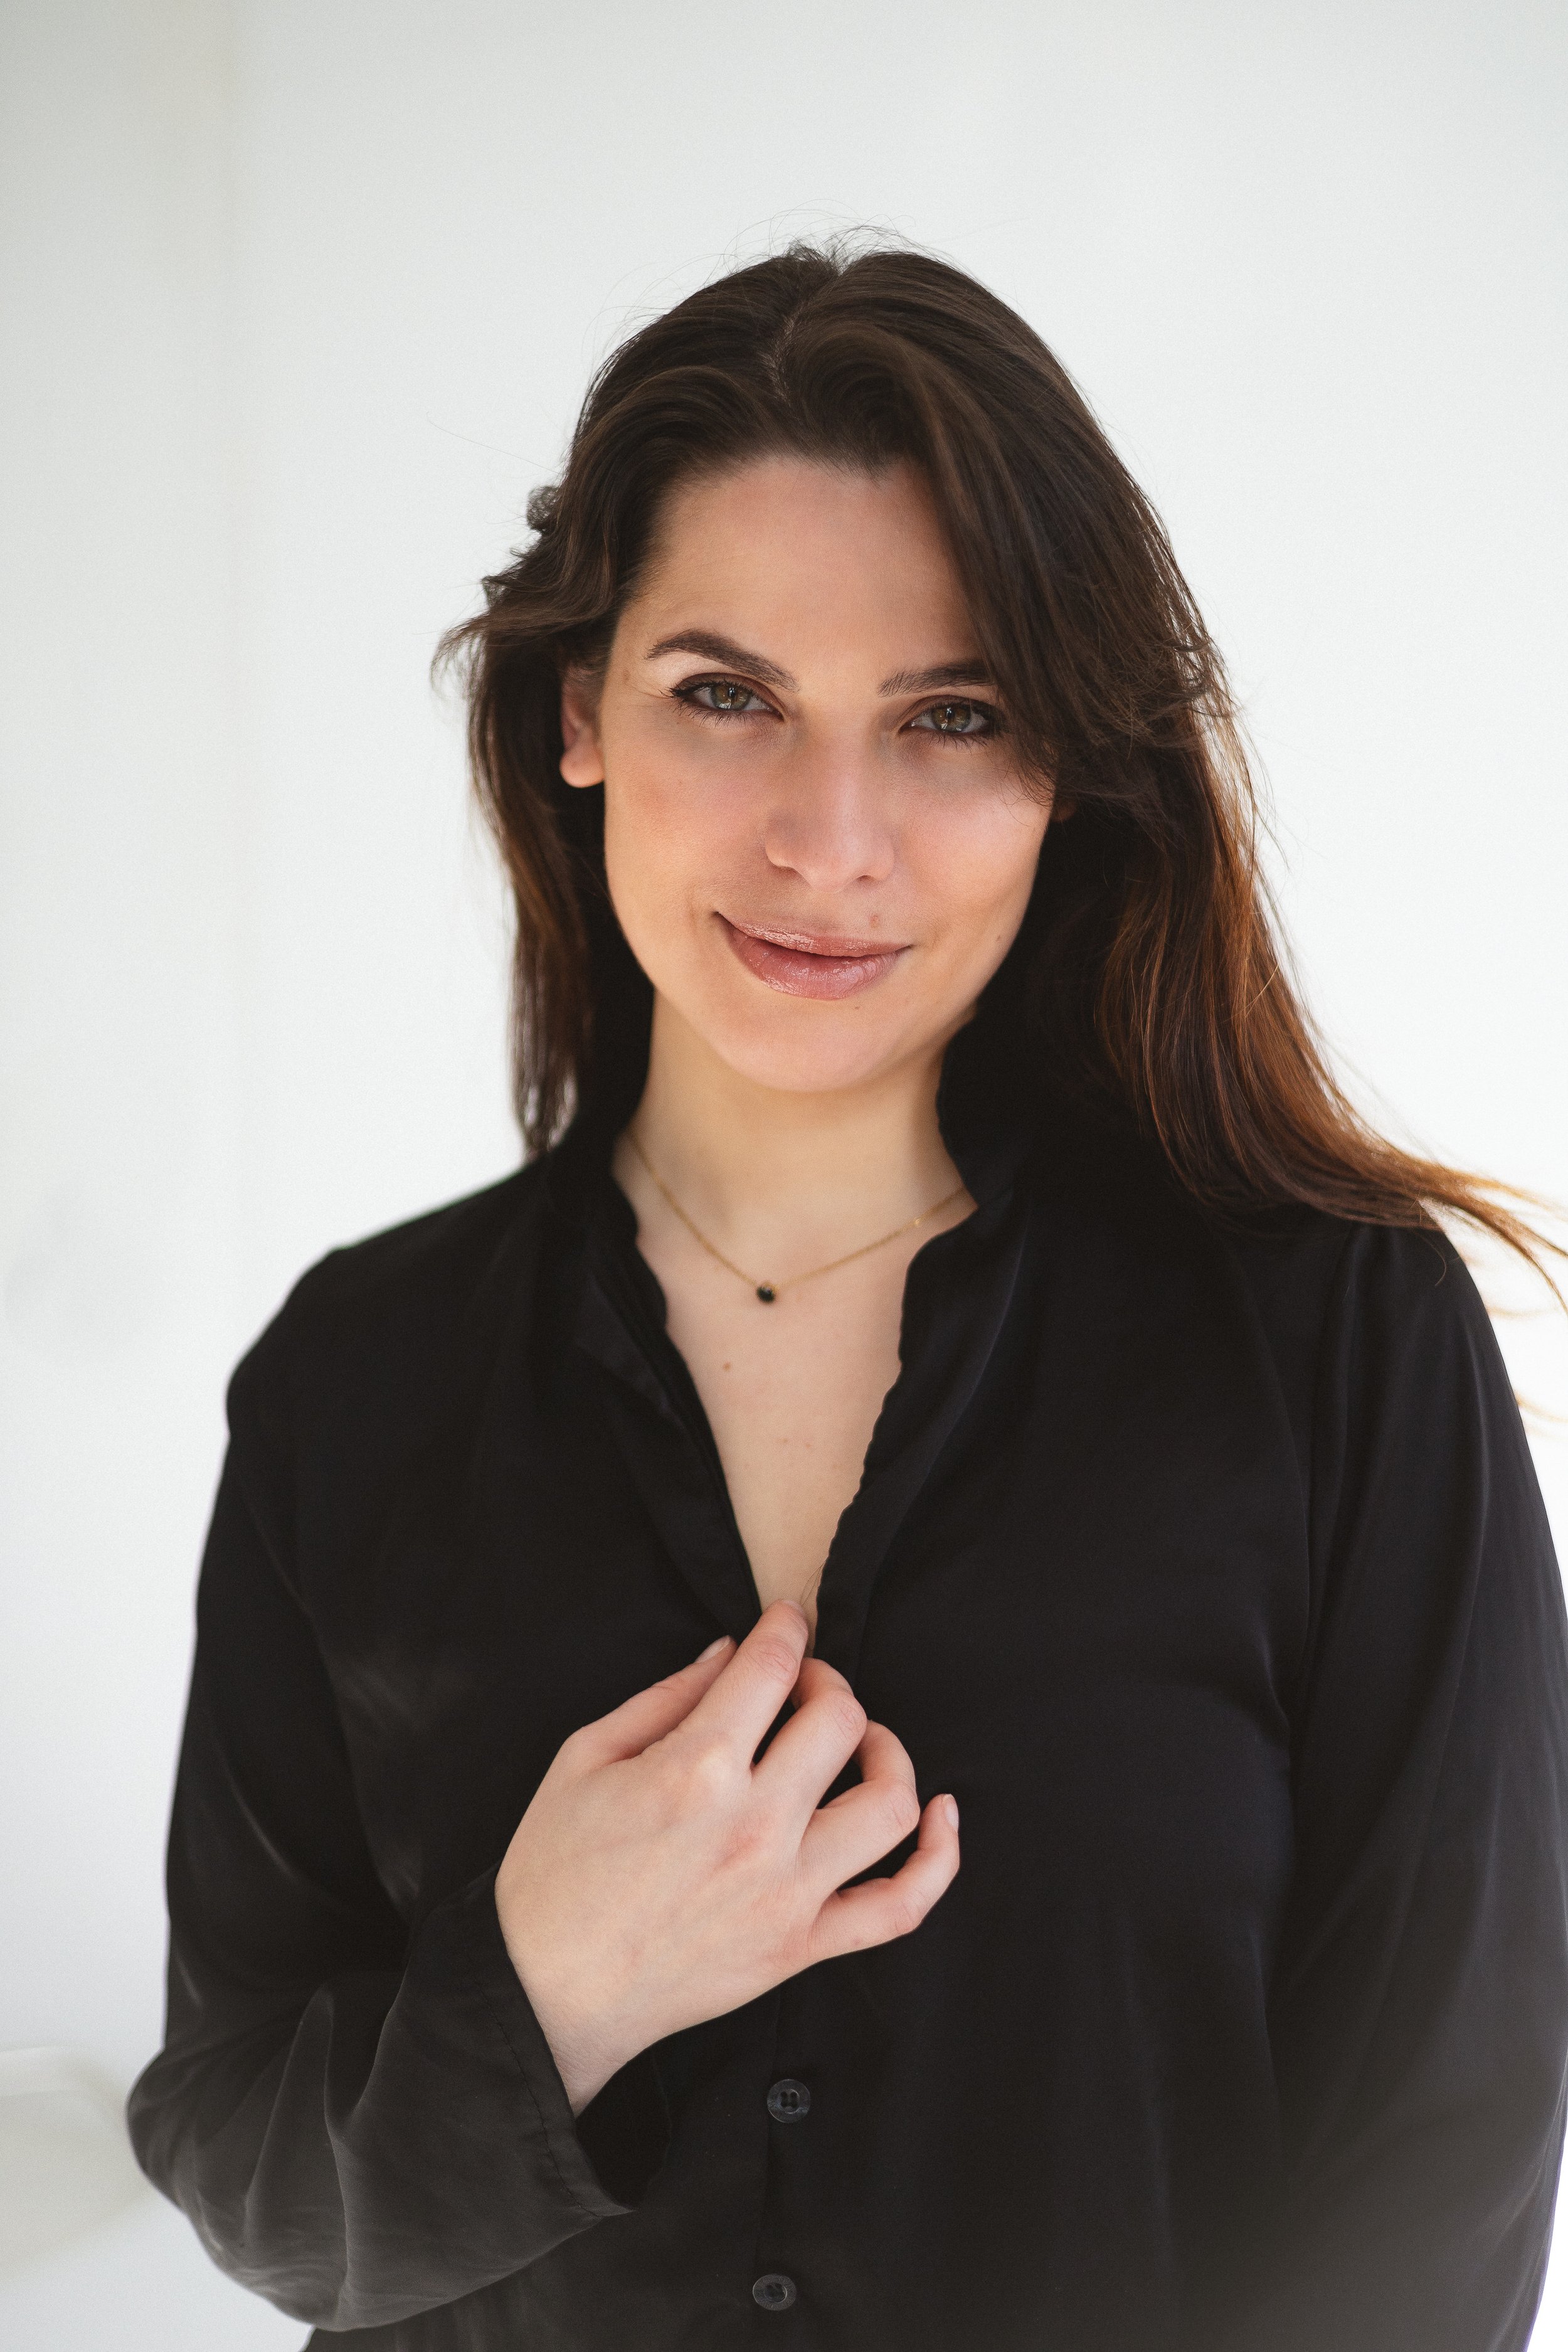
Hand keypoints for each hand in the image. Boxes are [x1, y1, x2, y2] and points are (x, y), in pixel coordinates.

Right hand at [494, 1600, 960, 2112]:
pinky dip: (937, 1858)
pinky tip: (938, 1816)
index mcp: (695, 1770)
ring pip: (890, 1802)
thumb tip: (731, 1651)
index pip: (774, 1665)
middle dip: (825, 1682)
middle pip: (840, 1719)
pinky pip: (901, 1906)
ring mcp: (788, 1893)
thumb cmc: (551, 1873)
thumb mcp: (584, 1758)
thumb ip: (666, 1696)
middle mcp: (755, 1827)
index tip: (786, 1622)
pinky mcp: (803, 1947)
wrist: (544, 1996)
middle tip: (800, 1690)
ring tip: (858, 1746)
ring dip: (887, 1754)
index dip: (786, 1627)